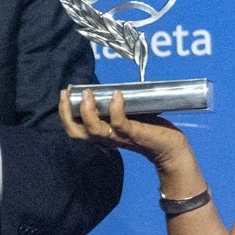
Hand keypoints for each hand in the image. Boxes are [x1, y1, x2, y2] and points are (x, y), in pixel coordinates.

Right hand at [59, 86, 187, 168]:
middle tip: (68, 93)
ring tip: (89, 93)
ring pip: (94, 129)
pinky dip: (116, 108)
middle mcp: (106, 138)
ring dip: (88, 110)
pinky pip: (120, 123)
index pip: (74, 128)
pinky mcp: (134, 134)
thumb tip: (109, 87)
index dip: (64, 112)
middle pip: (76, 132)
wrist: (170, 147)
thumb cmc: (149, 128)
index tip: (66, 92)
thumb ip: (115, 106)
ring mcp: (119, 137)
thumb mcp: (126, 115)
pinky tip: (116, 95)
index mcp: (101, 133)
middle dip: (66, 112)